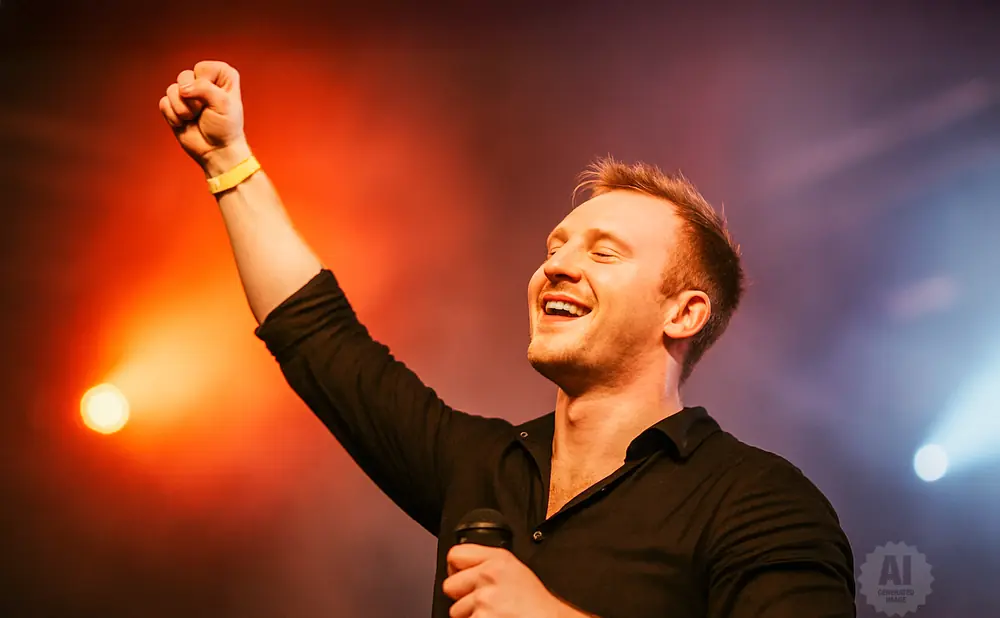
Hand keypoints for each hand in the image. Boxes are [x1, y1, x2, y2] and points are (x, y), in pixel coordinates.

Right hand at [158, 60, 249, 174]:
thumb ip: (204, 88)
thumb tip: (181, 89)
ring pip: (172, 90)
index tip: (218, 100)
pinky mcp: (173, 105)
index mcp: (221, 74)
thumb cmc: (226, 127)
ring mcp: (187, 92)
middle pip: (184, 77)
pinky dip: (174, 117)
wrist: (216, 151)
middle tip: (204, 111)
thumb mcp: (223, 104)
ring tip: (195, 117)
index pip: (202, 68)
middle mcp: (202, 79)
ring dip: (183, 110)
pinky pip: (164, 103)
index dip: (206, 86)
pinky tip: (185, 123)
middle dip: (193, 99)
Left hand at [443, 544, 582, 617]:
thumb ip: (489, 564)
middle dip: (462, 596)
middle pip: (450, 585)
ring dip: (471, 615)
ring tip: (493, 614)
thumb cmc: (536, 604)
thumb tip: (463, 569)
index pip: (455, 555)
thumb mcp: (516, 570)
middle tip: (483, 602)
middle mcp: (488, 577)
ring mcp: (483, 601)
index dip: (457, 569)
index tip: (463, 577)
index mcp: (498, 561)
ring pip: (456, 611)